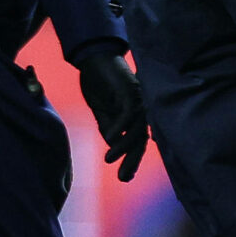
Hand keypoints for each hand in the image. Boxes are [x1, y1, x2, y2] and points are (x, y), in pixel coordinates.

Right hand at [76, 52, 148, 180]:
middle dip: (133, 159)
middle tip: (123, 178)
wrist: (94, 59)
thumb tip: (114, 145)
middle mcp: (141, 109)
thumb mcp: (102, 112)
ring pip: (136, 128)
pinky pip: (128, 112)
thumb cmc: (99, 84)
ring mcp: (138, 99)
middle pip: (141, 138)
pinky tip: (109, 137)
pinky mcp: (130, 90)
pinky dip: (119, 126)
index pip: (138, 141)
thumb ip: (109, 128)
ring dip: (123, 145)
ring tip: (109, 159)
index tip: (125, 177)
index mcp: (135, 115)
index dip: (133, 159)